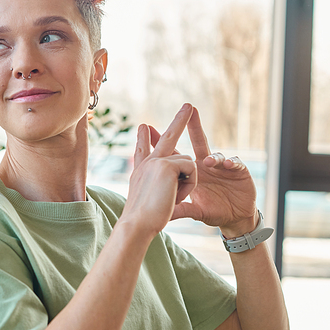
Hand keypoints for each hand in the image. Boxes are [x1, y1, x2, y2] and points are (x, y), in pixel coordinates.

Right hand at [122, 104, 196, 237]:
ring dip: (187, 183)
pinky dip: (189, 185)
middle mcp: (148, 162)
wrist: (137, 223)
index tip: (144, 127)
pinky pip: (192, 170)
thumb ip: (157, 191)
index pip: (142, 150)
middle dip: (179, 120)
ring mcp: (157, 161)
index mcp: (142, 171)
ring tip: (172, 197)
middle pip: (166, 137)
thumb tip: (162, 189)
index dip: (143, 139)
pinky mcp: (167, 164)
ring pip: (188, 163)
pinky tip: (175, 194)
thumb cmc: (144, 220)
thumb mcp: (148, 201)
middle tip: (189, 106)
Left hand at [166, 107, 257, 234]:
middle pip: (199, 142)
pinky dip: (231, 163)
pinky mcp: (239, 171)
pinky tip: (227, 165)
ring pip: (216, 154)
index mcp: (192, 172)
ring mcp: (222, 167)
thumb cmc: (213, 211)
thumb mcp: (195, 211)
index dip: (164, 142)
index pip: (176, 154)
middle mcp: (206, 165)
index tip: (149, 128)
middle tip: (190, 109)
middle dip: (194, 126)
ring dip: (213, 156)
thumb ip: (180, 209)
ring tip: (207, 161)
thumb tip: (162, 215)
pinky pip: (235, 163)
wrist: (235, 219)